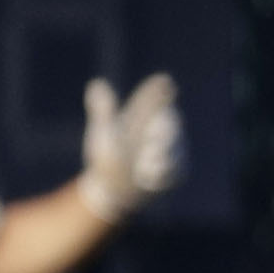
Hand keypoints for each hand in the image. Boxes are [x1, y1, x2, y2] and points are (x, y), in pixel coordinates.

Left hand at [77, 74, 181, 219]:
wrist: (113, 190)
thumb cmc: (108, 158)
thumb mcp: (104, 134)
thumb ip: (103, 110)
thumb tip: (95, 83)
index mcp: (144, 113)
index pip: (157, 94)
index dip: (161, 88)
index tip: (164, 82)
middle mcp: (161, 127)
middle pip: (170, 121)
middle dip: (164, 128)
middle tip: (155, 134)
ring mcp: (173, 147)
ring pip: (175, 146)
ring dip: (161, 154)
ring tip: (145, 165)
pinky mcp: (177, 168)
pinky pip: (176, 168)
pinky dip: (163, 172)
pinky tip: (150, 177)